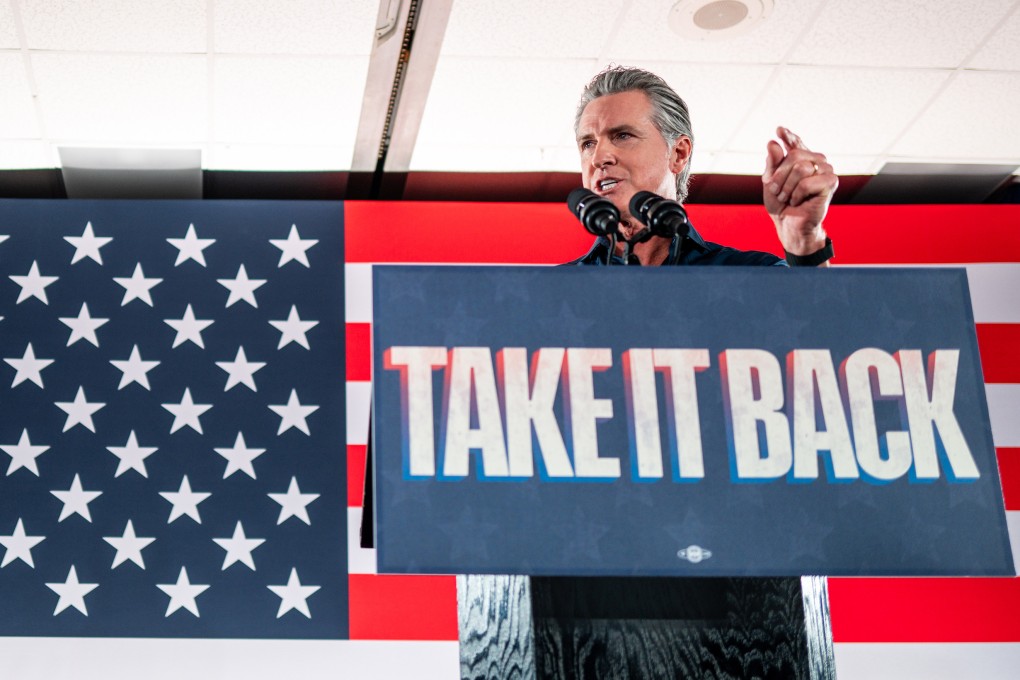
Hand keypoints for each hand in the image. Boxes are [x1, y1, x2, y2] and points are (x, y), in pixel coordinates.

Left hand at [762, 127, 837, 259]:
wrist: (789, 224)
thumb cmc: (781, 203)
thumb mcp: (770, 182)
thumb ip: (772, 163)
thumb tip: (773, 143)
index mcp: (802, 158)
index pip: (796, 143)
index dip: (789, 136)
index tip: (779, 130)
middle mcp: (816, 160)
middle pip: (794, 155)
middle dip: (780, 176)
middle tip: (777, 192)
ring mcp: (826, 169)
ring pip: (801, 168)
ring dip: (788, 187)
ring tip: (788, 198)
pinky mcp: (831, 181)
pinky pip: (806, 182)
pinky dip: (797, 195)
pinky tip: (799, 201)